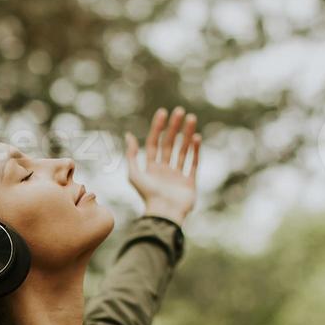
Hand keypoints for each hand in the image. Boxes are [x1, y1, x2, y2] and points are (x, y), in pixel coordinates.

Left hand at [126, 107, 200, 223]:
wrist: (165, 213)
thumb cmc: (147, 195)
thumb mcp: (134, 174)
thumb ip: (131, 155)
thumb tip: (128, 135)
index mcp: (151, 168)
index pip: (154, 144)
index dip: (157, 128)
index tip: (163, 113)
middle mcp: (164, 171)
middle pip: (169, 145)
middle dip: (174, 128)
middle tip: (180, 112)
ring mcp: (178, 176)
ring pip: (183, 151)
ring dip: (187, 135)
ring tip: (192, 119)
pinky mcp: (189, 183)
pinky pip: (193, 163)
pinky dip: (195, 151)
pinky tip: (197, 137)